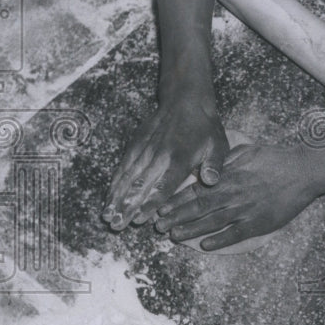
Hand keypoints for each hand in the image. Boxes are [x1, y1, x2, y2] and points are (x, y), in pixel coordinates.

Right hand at [103, 92, 227, 229]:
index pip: (163, 185)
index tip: (140, 219)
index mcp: (179, 159)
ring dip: (116, 198)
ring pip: (127, 178)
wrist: (185, 99)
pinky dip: (114, 184)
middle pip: (140, 185)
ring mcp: (144, 150)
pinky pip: (122, 168)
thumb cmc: (205, 127)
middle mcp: (158, 156)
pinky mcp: (135, 145)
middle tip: (117, 225)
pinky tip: (108, 199)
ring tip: (107, 217)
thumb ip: (214, 165)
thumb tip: (211, 182)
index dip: (151, 203)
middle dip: (127, 206)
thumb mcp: (217, 144)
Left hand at [153, 144, 324, 250]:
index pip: (196, 190)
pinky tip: (205, 245)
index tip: (160, 207)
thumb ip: (226, 160)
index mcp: (228, 176)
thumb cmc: (276, 158)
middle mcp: (233, 193)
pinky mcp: (259, 222)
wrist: (303, 170)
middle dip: (175, 217)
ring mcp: (245, 209)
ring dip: (190, 230)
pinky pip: (235, 233)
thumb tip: (209, 166)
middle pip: (198, 208)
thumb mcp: (247, 152)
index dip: (176, 200)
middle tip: (157, 226)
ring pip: (211, 222)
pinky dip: (219, 240)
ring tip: (173, 236)